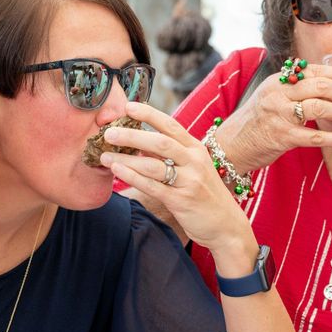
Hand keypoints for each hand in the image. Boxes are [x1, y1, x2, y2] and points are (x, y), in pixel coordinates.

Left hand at [100, 101, 253, 257]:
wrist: (227, 225)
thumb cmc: (205, 194)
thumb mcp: (196, 167)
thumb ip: (175, 154)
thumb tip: (143, 140)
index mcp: (196, 149)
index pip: (171, 125)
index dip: (149, 113)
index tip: (128, 106)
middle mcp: (194, 161)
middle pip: (160, 142)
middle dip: (132, 135)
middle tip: (108, 133)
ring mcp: (189, 181)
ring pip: (153, 165)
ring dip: (126, 159)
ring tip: (104, 155)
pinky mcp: (181, 201)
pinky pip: (152, 186)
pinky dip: (132, 177)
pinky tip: (117, 171)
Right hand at [217, 62, 331, 174]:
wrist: (231, 145)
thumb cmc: (257, 121)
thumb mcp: (272, 97)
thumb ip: (296, 90)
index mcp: (277, 81)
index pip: (313, 71)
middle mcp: (277, 94)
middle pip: (319, 86)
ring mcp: (279, 115)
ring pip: (319, 108)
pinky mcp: (282, 137)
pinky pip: (315, 137)